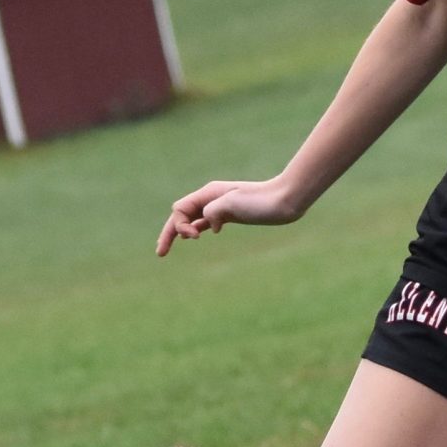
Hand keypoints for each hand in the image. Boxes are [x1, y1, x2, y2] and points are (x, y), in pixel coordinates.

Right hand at [157, 178, 303, 255]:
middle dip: (169, 233)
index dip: (179, 225)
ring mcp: (221, 205)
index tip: (194, 237)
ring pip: (193, 218)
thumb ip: (212, 212)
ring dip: (181, 231)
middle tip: (160, 254)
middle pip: (182, 215)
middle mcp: (212, 197)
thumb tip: (208, 225)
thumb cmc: (261, 201)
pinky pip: (207, 219)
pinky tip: (194, 235)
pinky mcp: (232, 213)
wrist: (286, 200)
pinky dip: (197, 227)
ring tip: (167, 247)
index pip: (180, 209)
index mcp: (209, 193)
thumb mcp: (233, 204)